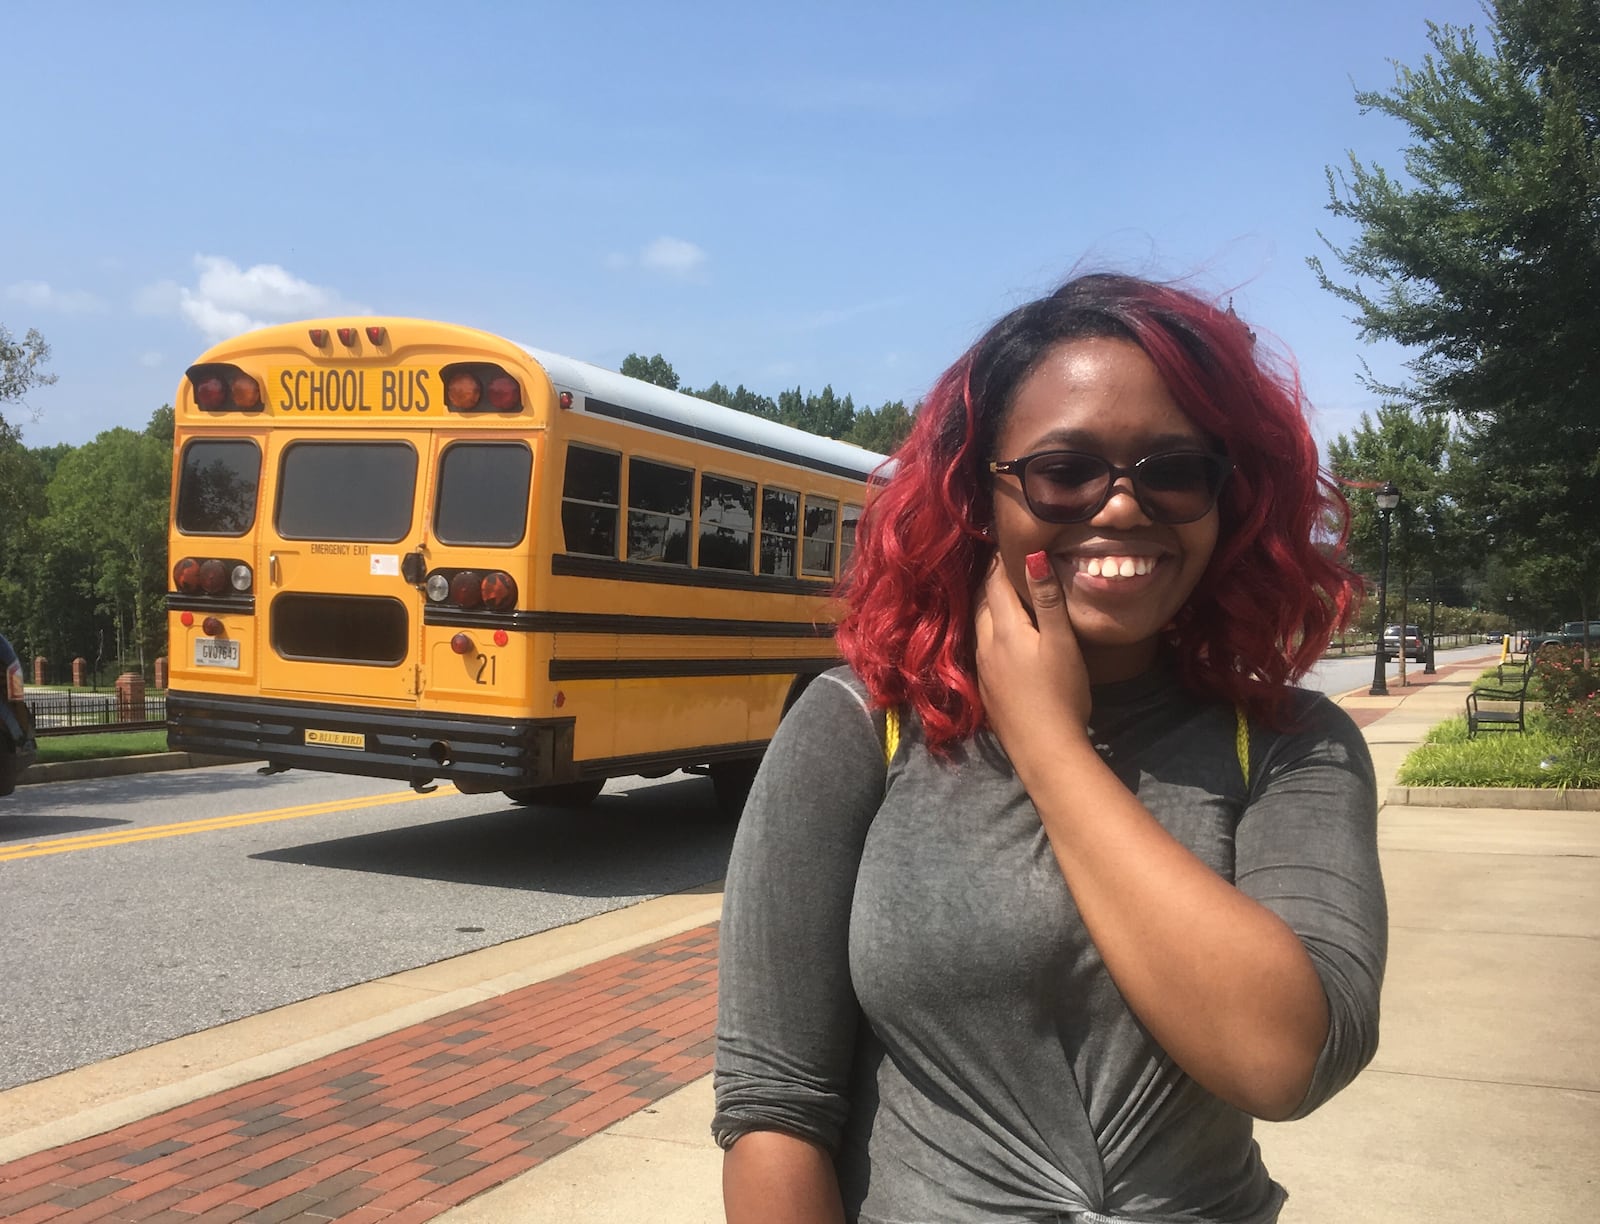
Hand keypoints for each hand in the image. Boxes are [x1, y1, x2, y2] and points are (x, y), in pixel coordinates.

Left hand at [974, 551, 1093, 777]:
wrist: (1044, 750)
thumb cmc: (1060, 694)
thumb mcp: (1060, 643)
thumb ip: (1047, 599)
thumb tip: (1033, 555)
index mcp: (1004, 630)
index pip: (996, 584)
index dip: (1001, 561)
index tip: (1008, 542)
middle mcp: (985, 646)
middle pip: (982, 603)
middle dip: (992, 581)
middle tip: (1004, 563)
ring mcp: (983, 670)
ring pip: (980, 626)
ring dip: (988, 606)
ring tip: (1002, 594)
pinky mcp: (986, 689)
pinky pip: (982, 648)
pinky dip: (989, 631)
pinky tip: (1001, 637)